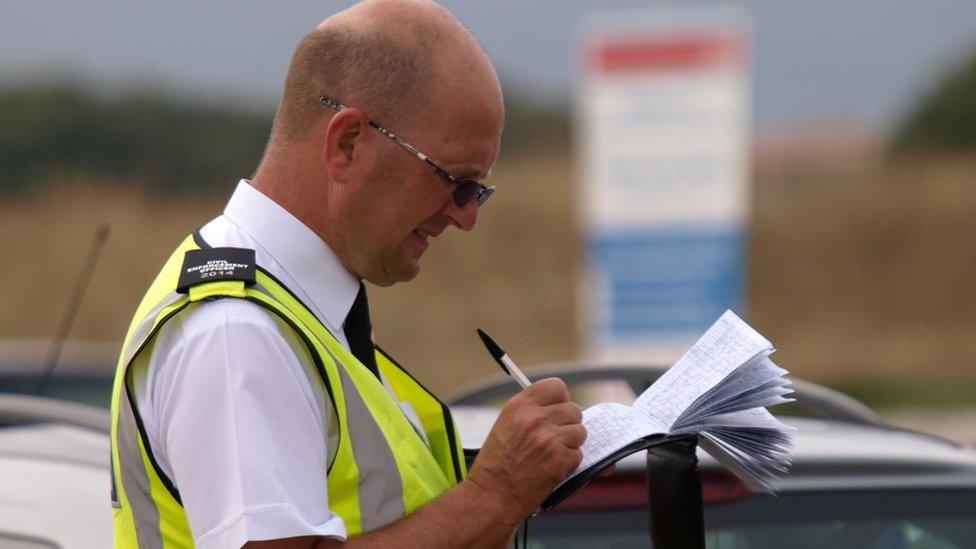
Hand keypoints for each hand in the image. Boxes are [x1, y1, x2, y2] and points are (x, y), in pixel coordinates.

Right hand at [466, 378, 585, 523]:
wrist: (491, 496)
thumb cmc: (496, 464)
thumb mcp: (505, 425)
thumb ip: (530, 411)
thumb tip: (559, 406)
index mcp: (520, 406)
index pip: (556, 386)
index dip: (561, 400)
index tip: (557, 410)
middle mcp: (535, 418)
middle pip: (573, 410)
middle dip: (568, 424)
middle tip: (555, 438)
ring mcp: (549, 439)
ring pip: (580, 432)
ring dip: (571, 444)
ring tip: (552, 454)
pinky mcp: (559, 460)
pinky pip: (578, 454)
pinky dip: (569, 463)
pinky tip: (551, 468)